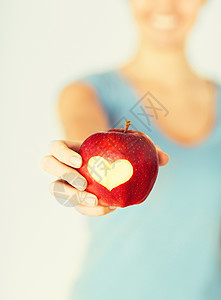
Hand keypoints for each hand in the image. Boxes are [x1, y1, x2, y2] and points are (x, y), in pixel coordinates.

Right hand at [41, 140, 168, 215]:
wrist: (107, 168)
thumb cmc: (116, 154)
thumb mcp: (128, 148)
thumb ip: (145, 150)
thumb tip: (165, 158)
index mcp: (73, 149)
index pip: (55, 147)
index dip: (62, 154)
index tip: (81, 161)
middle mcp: (64, 165)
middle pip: (47, 165)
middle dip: (63, 174)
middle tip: (85, 184)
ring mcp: (67, 183)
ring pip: (55, 189)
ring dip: (73, 197)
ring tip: (96, 201)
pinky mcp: (75, 199)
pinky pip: (77, 206)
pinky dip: (91, 210)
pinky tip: (109, 207)